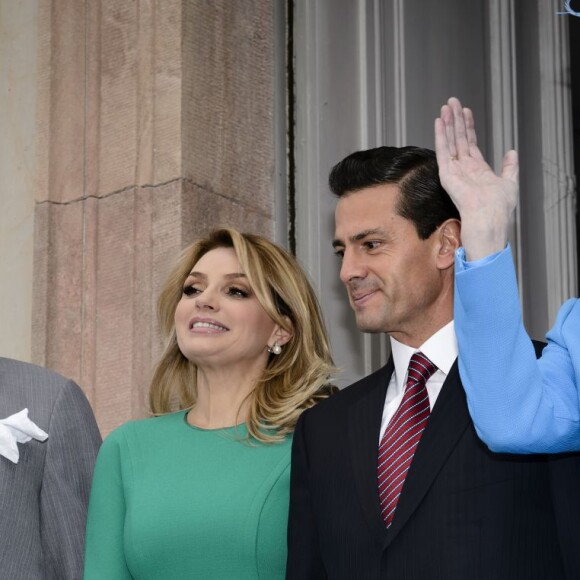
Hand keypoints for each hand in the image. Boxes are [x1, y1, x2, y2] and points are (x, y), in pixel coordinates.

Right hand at [434, 97, 518, 260]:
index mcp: (477, 170)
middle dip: (455, 120)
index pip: (470, 143)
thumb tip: (511, 152)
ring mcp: (454, 170)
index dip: (468, 127)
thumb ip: (510, 167)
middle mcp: (464, 168)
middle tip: (452, 102)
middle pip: (458, 139)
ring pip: (450, 141)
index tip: (466, 112)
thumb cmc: (499, 207)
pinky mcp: (447, 173)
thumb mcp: (510, 182)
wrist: (489, 218)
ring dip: (447, 123)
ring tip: (445, 107)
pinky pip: (443, 151)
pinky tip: (439, 122)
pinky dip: (440, 136)